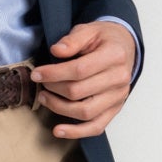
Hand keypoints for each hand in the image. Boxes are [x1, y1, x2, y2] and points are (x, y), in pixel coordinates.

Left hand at [29, 21, 134, 137]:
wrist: (125, 47)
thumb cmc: (104, 39)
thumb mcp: (89, 30)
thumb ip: (73, 40)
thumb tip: (56, 51)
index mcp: (114, 56)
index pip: (79, 70)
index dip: (54, 73)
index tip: (37, 74)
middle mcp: (120, 79)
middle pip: (79, 92)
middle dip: (54, 89)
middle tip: (41, 83)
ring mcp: (118, 97)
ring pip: (85, 112)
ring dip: (59, 108)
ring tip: (44, 98)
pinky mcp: (114, 109)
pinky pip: (96, 127)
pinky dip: (76, 132)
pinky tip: (58, 130)